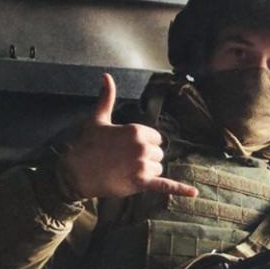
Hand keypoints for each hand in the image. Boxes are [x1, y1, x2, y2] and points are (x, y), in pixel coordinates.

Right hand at [57, 73, 198, 198]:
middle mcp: (142, 147)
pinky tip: (194, 192)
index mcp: (136, 130)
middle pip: (158, 154)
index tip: (127, 148)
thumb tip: (107, 76)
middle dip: (145, 158)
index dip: (144, 144)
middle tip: (124, 160)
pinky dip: (180, 189)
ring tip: (125, 171)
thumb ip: (107, 98)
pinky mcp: (141, 183)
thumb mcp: (98, 119)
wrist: (75, 172)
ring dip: (146, 172)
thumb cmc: (87, 145)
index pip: (156, 139)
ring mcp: (142, 165)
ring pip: (158, 168)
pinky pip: (165, 185)